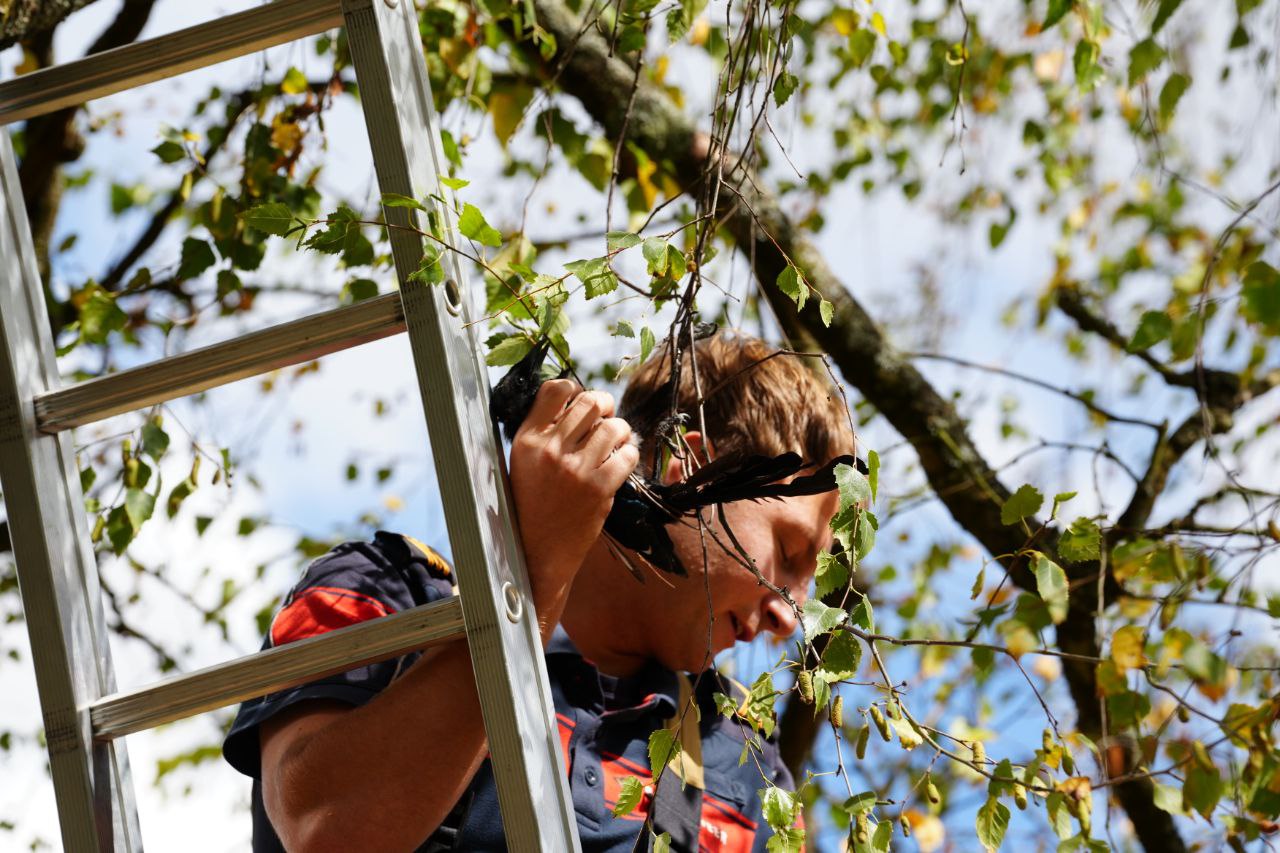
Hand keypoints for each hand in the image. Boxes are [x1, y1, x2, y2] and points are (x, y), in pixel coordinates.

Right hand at [508, 379, 637, 613]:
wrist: (538, 552)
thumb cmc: (532, 503)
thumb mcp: (522, 462)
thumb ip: (543, 431)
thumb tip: (573, 398)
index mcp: (528, 439)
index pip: (556, 388)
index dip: (574, 390)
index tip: (579, 405)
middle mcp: (551, 450)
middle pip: (592, 400)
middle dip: (606, 405)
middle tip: (605, 419)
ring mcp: (576, 469)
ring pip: (615, 426)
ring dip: (621, 431)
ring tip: (614, 444)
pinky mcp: (599, 489)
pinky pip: (628, 455)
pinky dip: (630, 455)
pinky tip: (620, 465)